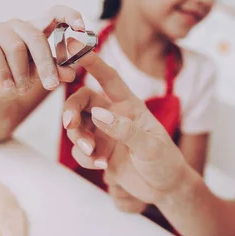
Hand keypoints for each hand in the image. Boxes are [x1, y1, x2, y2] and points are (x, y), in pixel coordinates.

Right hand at [0, 5, 85, 104]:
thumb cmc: (19, 80)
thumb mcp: (41, 76)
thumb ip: (56, 71)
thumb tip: (71, 72)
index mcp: (37, 29)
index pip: (55, 13)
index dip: (69, 15)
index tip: (82, 27)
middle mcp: (18, 25)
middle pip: (36, 37)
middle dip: (45, 64)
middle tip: (51, 85)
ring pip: (16, 47)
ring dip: (21, 74)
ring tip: (20, 89)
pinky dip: (3, 74)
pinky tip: (7, 86)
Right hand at [62, 39, 192, 205]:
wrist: (165, 188)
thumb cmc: (165, 161)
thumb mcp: (150, 146)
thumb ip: (125, 130)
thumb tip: (99, 114)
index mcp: (130, 105)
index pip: (109, 78)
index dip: (93, 62)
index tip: (75, 46)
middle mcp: (113, 115)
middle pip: (82, 100)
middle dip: (71, 109)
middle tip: (69, 123)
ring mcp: (104, 134)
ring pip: (77, 125)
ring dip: (77, 136)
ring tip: (91, 153)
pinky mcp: (98, 152)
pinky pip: (80, 150)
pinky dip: (84, 157)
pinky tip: (101, 166)